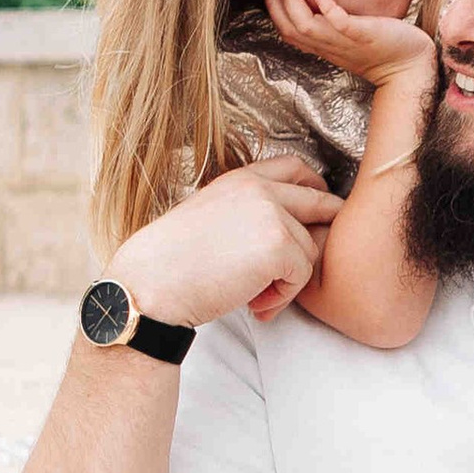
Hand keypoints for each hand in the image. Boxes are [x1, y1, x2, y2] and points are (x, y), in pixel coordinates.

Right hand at [112, 155, 340, 332]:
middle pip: (318, 202)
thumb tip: (288, 229)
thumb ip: (249, 213)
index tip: (318, 210)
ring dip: (290, 279)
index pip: (294, 168)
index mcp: (240, 180)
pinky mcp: (278, 245)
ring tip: (257, 296)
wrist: (151, 284)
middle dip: (322, 234)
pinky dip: (283, 296)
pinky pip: (302, 275)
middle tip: (302, 265)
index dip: (314, 189)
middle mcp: (258, 189)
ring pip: (310, 249)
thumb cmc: (172, 263)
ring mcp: (271, 214)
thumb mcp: (211, 217)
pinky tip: (255, 304)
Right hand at [262, 0, 439, 81]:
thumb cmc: (384, 48)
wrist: (411, 67)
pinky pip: (340, 24)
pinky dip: (326, 8)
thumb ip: (334, 22)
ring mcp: (346, 42)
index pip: (288, 32)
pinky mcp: (364, 35)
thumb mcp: (351, 35)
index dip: (274, 9)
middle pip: (290, 30)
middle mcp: (330, 46)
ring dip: (293, 3)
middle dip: (275, 3)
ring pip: (306, 28)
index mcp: (325, 46)